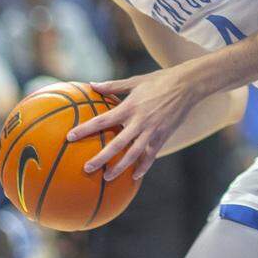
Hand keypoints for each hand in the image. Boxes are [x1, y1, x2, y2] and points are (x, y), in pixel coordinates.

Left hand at [65, 65, 199, 180]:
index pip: (103, 120)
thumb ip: (113, 86)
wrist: (188, 85)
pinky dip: (143, 166)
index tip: (70, 136)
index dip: (86, 129)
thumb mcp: (135, 81)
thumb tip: (92, 85)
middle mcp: (140, 121)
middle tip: (87, 168)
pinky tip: (135, 176)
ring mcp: (152, 130)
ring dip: (120, 167)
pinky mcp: (163, 136)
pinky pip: (152, 155)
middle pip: (117, 143)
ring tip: (107, 177)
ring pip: (134, 153)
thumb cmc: (160, 80)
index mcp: (130, 106)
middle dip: (101, 157)